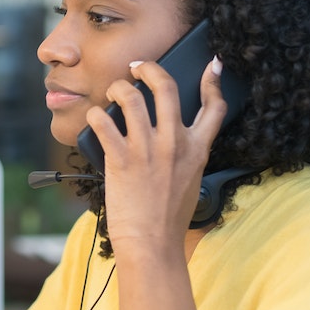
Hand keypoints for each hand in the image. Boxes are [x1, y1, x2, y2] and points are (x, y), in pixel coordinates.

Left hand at [86, 56, 227, 252]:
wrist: (152, 244)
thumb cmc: (168, 218)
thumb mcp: (190, 181)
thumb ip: (186, 154)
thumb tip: (172, 135)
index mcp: (197, 149)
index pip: (214, 107)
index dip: (213, 81)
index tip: (210, 65)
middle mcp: (174, 143)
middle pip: (166, 87)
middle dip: (149, 68)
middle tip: (137, 67)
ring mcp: (147, 149)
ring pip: (130, 97)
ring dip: (117, 87)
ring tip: (112, 92)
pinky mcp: (121, 159)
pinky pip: (102, 121)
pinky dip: (95, 115)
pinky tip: (94, 118)